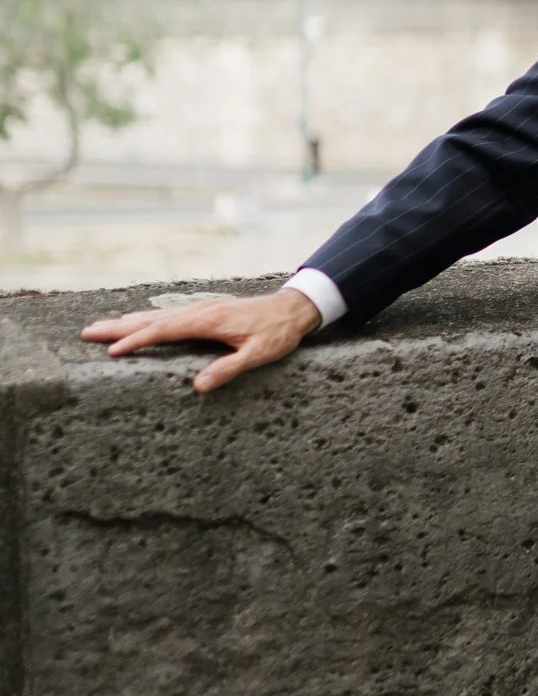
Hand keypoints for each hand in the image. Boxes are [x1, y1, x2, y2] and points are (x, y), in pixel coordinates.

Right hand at [79, 286, 323, 394]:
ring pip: (156, 316)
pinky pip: (166, 316)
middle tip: (87, 332)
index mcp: (208, 321)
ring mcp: (199, 310)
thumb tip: (198, 386)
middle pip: (151, 320)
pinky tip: (135, 322)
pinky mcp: (203, 312)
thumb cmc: (277, 333)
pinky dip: (145, 319)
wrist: (292, 308)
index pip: (164, 332)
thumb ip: (229, 369)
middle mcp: (199, 312)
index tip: (113, 350)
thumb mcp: (258, 355)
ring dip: (126, 321)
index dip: (137, 341)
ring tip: (100, 327)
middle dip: (118, 327)